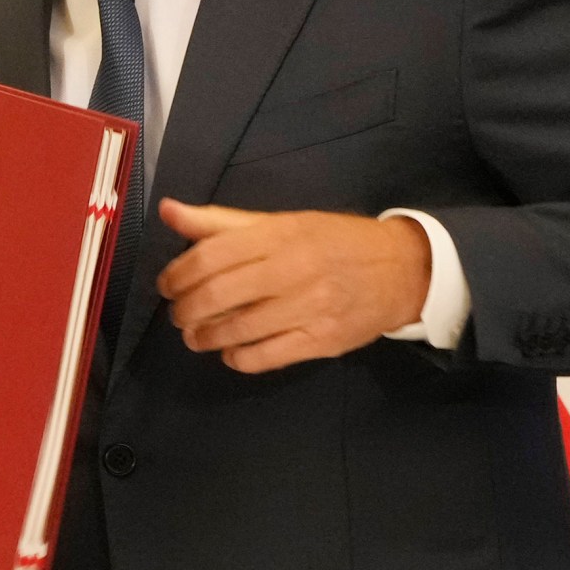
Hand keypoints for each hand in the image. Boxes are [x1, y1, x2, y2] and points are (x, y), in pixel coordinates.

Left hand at [154, 200, 430, 372]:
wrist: (402, 269)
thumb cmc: (333, 242)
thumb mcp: (282, 222)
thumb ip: (222, 222)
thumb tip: (168, 210)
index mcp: (280, 234)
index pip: (211, 256)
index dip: (177, 274)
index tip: (167, 285)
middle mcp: (294, 270)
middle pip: (217, 296)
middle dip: (185, 310)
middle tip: (178, 314)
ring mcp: (310, 308)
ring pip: (237, 331)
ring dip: (204, 338)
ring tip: (195, 336)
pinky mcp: (323, 341)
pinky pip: (265, 358)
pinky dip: (237, 359)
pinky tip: (230, 351)